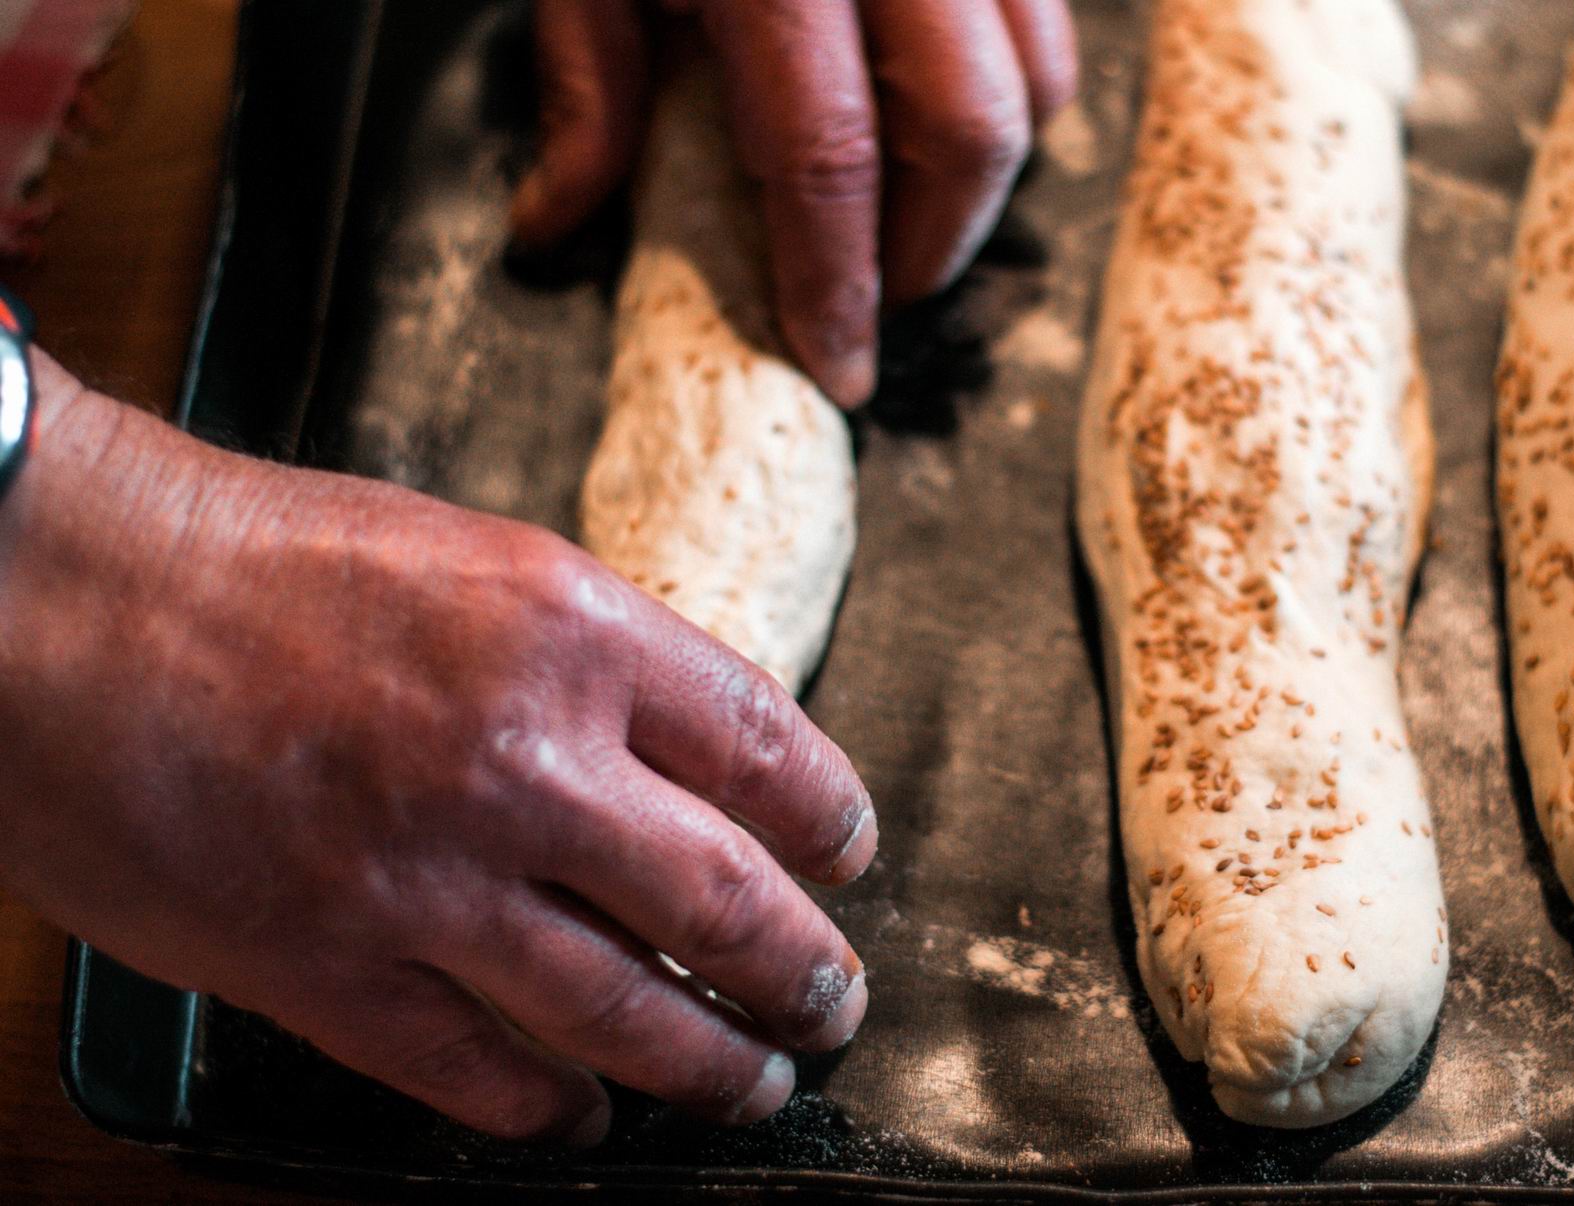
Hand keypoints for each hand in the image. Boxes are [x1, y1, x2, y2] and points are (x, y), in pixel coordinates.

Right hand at [0, 353, 878, 1143]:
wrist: (57, 595)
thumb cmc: (252, 559)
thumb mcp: (471, 560)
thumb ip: (590, 659)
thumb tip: (687, 754)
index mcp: (574, 630)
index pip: (769, 747)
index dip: (832, 823)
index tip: (850, 857)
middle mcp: (523, 756)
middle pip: (728, 900)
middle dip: (804, 973)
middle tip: (834, 1004)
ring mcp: (427, 874)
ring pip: (626, 1009)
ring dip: (712, 1063)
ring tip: (757, 1083)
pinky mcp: (325, 966)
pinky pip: (474, 1070)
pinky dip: (546, 1109)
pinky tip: (578, 1118)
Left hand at [509, 0, 1079, 407]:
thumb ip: (585, 80)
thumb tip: (556, 222)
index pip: (831, 158)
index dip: (841, 281)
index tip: (842, 364)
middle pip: (971, 134)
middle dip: (936, 246)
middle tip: (881, 294)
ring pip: (1039, 79)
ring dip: (987, 174)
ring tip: (914, 208)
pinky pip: (1048, 17)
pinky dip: (1016, 86)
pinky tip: (944, 106)